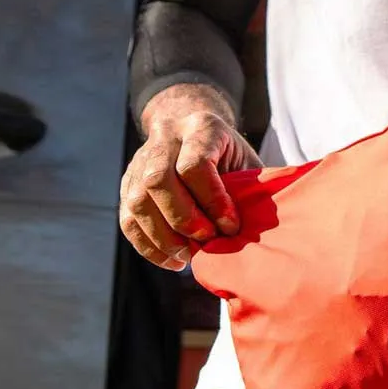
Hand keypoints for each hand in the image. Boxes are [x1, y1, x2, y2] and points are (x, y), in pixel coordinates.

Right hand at [119, 86, 260, 269]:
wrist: (192, 127)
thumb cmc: (230, 156)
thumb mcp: (246, 162)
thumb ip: (251, 191)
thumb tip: (259, 233)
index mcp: (200, 127)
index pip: (194, 165)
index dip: (213, 201)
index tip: (231, 226)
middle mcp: (164, 138)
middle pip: (158, 180)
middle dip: (184, 219)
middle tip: (207, 241)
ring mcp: (140, 159)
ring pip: (138, 201)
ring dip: (163, 237)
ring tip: (189, 257)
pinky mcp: (127, 183)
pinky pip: (128, 219)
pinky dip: (149, 246)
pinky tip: (173, 261)